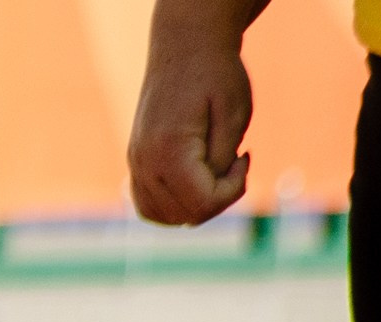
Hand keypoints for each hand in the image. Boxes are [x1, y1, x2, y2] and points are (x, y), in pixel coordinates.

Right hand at [127, 1, 266, 224]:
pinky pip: (147, 206)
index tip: (245, 157)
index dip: (233, 191)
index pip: (201, 204)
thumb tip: (211, 193)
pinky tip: (194, 182)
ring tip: (215, 172)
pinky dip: (172, 206)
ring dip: (196, 205)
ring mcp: (135, 164)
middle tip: (234, 161)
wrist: (184, 45)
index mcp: (169, 151)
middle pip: (184, 215)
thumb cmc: (216, 75)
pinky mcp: (135, 162)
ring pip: (164, 216)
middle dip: (218, 198)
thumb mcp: (234, 115)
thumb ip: (223, 161)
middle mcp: (145, 162)